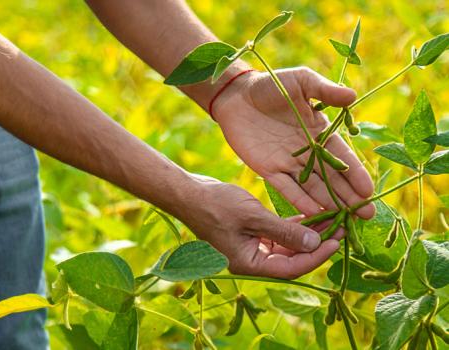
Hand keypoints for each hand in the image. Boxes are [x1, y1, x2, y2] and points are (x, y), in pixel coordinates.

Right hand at [177, 174, 340, 278]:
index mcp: (249, 264)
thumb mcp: (253, 217)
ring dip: (307, 234)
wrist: (189, 194)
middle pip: (291, 258)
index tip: (336, 241)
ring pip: (287, 246)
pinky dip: (293, 226)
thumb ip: (285, 232)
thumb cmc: (215, 205)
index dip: (316, 256)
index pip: (291, 268)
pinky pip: (277, 234)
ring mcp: (251, 247)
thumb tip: (316, 244)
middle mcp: (252, 260)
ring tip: (331, 220)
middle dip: (316, 244)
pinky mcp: (251, 233)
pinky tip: (310, 215)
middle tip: (341, 228)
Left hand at [212, 67, 374, 218]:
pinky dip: (300, 201)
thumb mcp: (301, 81)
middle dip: (349, 197)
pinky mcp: (269, 170)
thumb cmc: (271, 84)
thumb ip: (325, 91)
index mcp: (319, 132)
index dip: (355, 174)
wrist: (237, 95)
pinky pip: (287, 188)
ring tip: (345, 220)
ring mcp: (288, 163)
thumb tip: (352, 96)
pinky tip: (313, 214)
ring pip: (313, 187)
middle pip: (332, 178)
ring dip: (329, 203)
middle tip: (366, 215)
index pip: (342, 156)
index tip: (369, 191)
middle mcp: (308, 152)